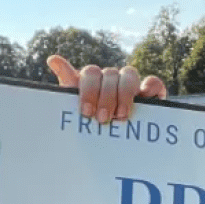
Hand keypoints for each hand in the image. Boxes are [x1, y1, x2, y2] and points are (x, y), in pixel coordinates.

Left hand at [46, 55, 166, 123]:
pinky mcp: (150, 93)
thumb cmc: (91, 125)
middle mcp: (111, 79)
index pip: (90, 73)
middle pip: (108, 74)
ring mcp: (131, 84)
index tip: (86, 111)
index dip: (88, 89)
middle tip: (101, 119)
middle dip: (105, 97)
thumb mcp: (76, 111)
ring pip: (129, 74)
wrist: (115, 144)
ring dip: (124, 94)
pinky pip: (153, 82)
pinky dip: (150, 87)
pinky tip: (144, 97)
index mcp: (92, 82)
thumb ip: (67, 87)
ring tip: (120, 116)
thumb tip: (52, 59)